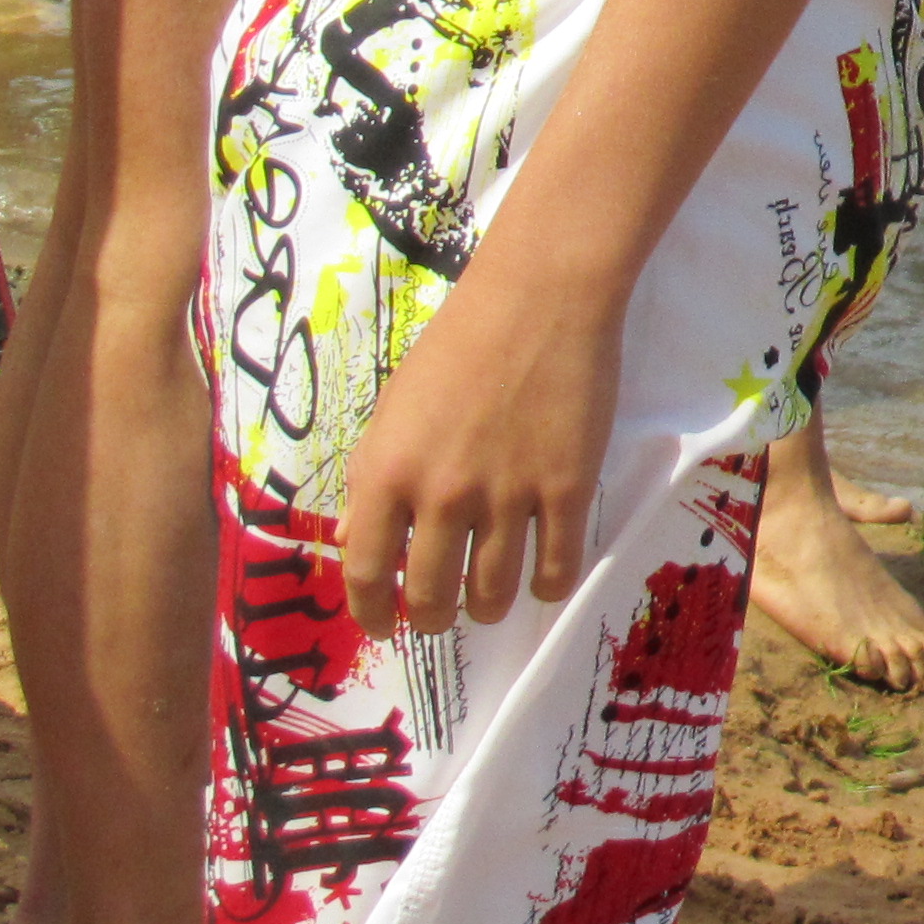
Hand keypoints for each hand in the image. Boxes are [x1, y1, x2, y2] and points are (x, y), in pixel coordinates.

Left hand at [338, 264, 624, 634]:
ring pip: (493, 592)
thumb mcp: (393, 410)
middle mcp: (442, 496)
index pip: (368, 573)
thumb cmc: (457, 345)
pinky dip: (547, 587)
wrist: (541, 297)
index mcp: (386, 474)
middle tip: (442, 614)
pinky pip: (556, 567)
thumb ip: (372, 480)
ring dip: (488, 608)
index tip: (385, 626)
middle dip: (434, 619)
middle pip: (432, 596)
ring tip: (491, 601)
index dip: (373, 613)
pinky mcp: (568, 487)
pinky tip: (543, 580)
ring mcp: (509, 494)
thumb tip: (355, 539)